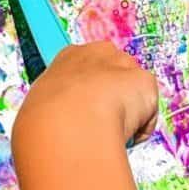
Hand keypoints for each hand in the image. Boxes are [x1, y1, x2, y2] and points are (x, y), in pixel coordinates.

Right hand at [12, 41, 158, 147]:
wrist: (70, 118)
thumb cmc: (46, 117)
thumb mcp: (41, 107)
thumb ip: (57, 108)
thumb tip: (58, 125)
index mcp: (69, 56)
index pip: (85, 69)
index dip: (87, 93)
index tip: (87, 112)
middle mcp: (99, 53)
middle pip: (114, 75)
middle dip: (113, 99)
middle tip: (102, 126)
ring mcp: (124, 64)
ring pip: (132, 94)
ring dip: (127, 114)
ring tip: (110, 134)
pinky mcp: (145, 82)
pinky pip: (148, 110)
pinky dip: (140, 128)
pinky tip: (124, 137)